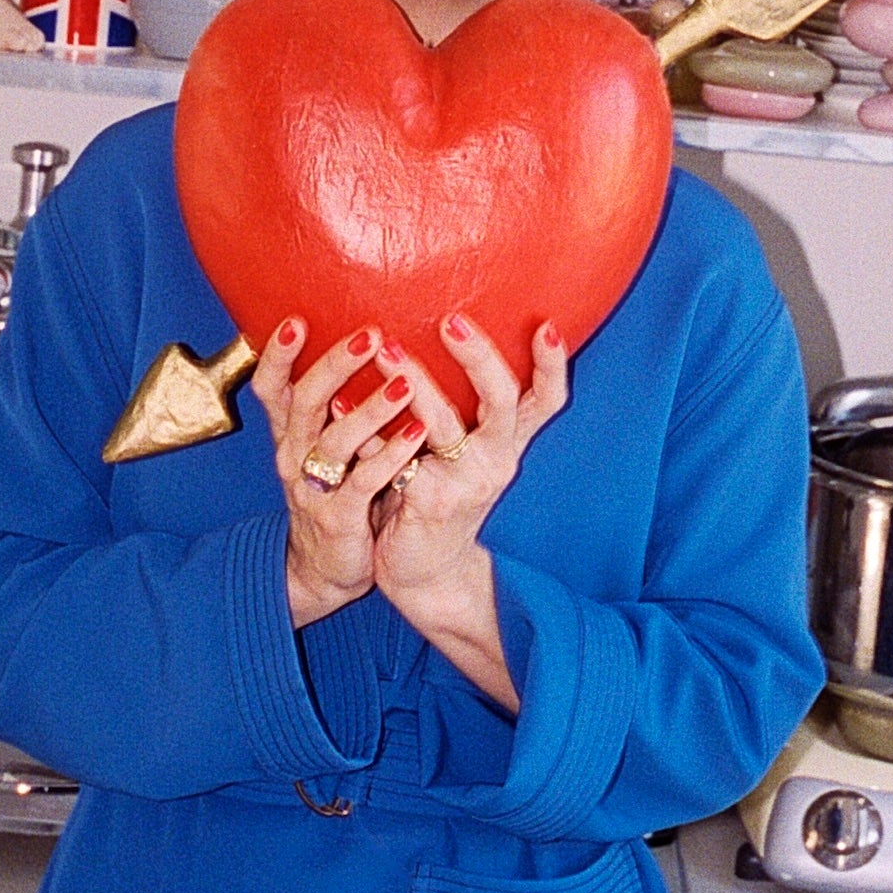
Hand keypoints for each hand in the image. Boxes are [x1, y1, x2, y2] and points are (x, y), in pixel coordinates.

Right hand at [253, 318, 428, 629]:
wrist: (324, 569)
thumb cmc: (334, 493)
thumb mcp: (323, 448)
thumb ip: (332, 406)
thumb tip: (360, 344)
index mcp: (290, 435)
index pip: (271, 389)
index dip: (278, 356)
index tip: (295, 319)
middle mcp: (294, 457)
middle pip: (305, 403)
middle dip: (335, 366)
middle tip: (371, 335)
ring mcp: (314, 489)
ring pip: (335, 442)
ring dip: (370, 410)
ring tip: (405, 383)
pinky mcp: (340, 518)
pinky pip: (364, 482)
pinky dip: (390, 455)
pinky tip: (417, 431)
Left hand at [363, 312, 569, 714]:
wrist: (425, 571)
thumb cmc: (439, 494)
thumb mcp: (465, 451)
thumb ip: (464, 407)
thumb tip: (440, 328)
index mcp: (508, 442)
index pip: (545, 401)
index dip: (552, 366)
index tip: (548, 326)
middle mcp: (495, 460)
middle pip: (502, 400)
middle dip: (479, 357)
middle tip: (451, 321)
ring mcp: (463, 483)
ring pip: (442, 424)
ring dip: (414, 383)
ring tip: (385, 350)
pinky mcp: (425, 501)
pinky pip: (393, 456)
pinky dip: (368, 428)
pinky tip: (340, 402)